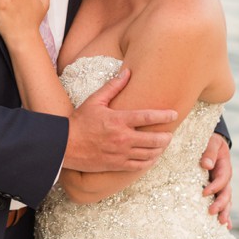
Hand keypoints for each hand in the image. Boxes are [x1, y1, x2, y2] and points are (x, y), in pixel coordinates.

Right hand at [62, 64, 178, 172]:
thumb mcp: (95, 101)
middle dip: (165, 137)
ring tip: (163, 144)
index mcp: (118, 120)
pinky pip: (139, 166)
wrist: (64, 145)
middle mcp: (122, 138)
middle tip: (169, 134)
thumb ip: (113, 87)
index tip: (174, 114)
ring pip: (149, 154)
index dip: (163, 115)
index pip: (147, 117)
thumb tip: (127, 72)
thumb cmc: (79, 121)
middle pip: (153, 139)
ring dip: (159, 149)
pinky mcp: (116, 165)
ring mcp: (120, 153)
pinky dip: (149, 161)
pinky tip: (152, 157)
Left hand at [200, 133, 232, 227]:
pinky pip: (222, 204)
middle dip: (221, 204)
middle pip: (226, 193)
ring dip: (225, 212)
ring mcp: (222, 187)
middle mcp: (225, 179)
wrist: (211, 144)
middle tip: (211, 212)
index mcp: (224, 167)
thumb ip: (209, 152)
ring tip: (222, 223)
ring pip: (226, 201)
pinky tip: (225, 226)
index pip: (222, 179)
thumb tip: (206, 165)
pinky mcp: (216, 192)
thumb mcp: (211, 142)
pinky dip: (224, 214)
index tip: (204, 193)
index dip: (215, 186)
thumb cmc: (210, 142)